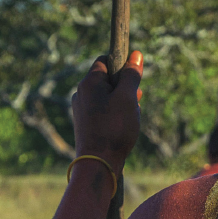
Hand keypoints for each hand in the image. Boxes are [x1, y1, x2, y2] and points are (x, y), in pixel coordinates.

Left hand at [71, 51, 144, 170]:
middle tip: (135, 101)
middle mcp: (81, 93)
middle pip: (107, 79)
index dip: (122, 65)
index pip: (105, 60)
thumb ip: (131, 75)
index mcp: (89, 83)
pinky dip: (115, 114)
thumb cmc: (114, 129)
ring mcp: (81, 109)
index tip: (134, 77)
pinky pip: (102, 110)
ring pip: (106, 96)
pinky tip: (123, 127)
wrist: (98, 163)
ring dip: (122, 102)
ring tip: (130, 117)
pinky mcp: (85, 123)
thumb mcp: (128, 98)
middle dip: (125, 87)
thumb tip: (136, 55)